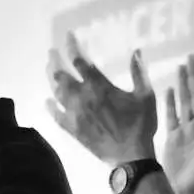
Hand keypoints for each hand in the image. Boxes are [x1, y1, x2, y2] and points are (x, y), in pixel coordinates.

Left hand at [46, 33, 156, 164]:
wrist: (130, 156)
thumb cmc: (140, 125)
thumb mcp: (146, 96)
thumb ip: (139, 72)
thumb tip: (136, 51)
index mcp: (99, 87)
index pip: (80, 61)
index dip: (72, 46)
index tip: (68, 36)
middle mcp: (82, 98)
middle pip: (61, 75)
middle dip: (55, 61)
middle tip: (52, 52)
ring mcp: (74, 114)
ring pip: (56, 92)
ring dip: (51, 79)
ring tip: (49, 69)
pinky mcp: (72, 129)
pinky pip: (56, 115)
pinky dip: (50, 107)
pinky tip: (47, 101)